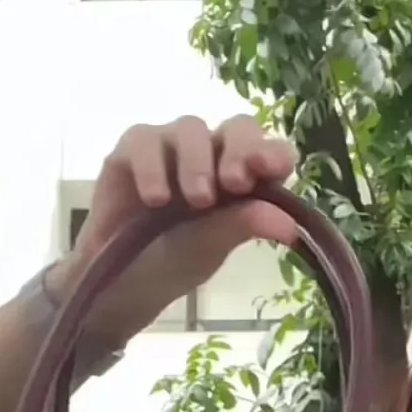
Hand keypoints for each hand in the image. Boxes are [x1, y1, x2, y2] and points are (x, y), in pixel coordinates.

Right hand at [47, 114, 298, 345]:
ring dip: (198, 162)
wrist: (119, 284)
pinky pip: (144, 140)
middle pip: (237, 127)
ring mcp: (170, 149)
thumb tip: (291, 226)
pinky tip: (156, 199)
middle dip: (239, 149)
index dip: (274, 153)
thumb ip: (244, 226)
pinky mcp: (129, 152)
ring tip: (197, 201)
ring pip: (191, 128)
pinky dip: (152, 166)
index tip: (273, 169)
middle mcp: (211, 156)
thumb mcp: (212, 248)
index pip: (269, 152)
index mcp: (242, 179)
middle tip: (234, 183)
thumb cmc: (172, 264)